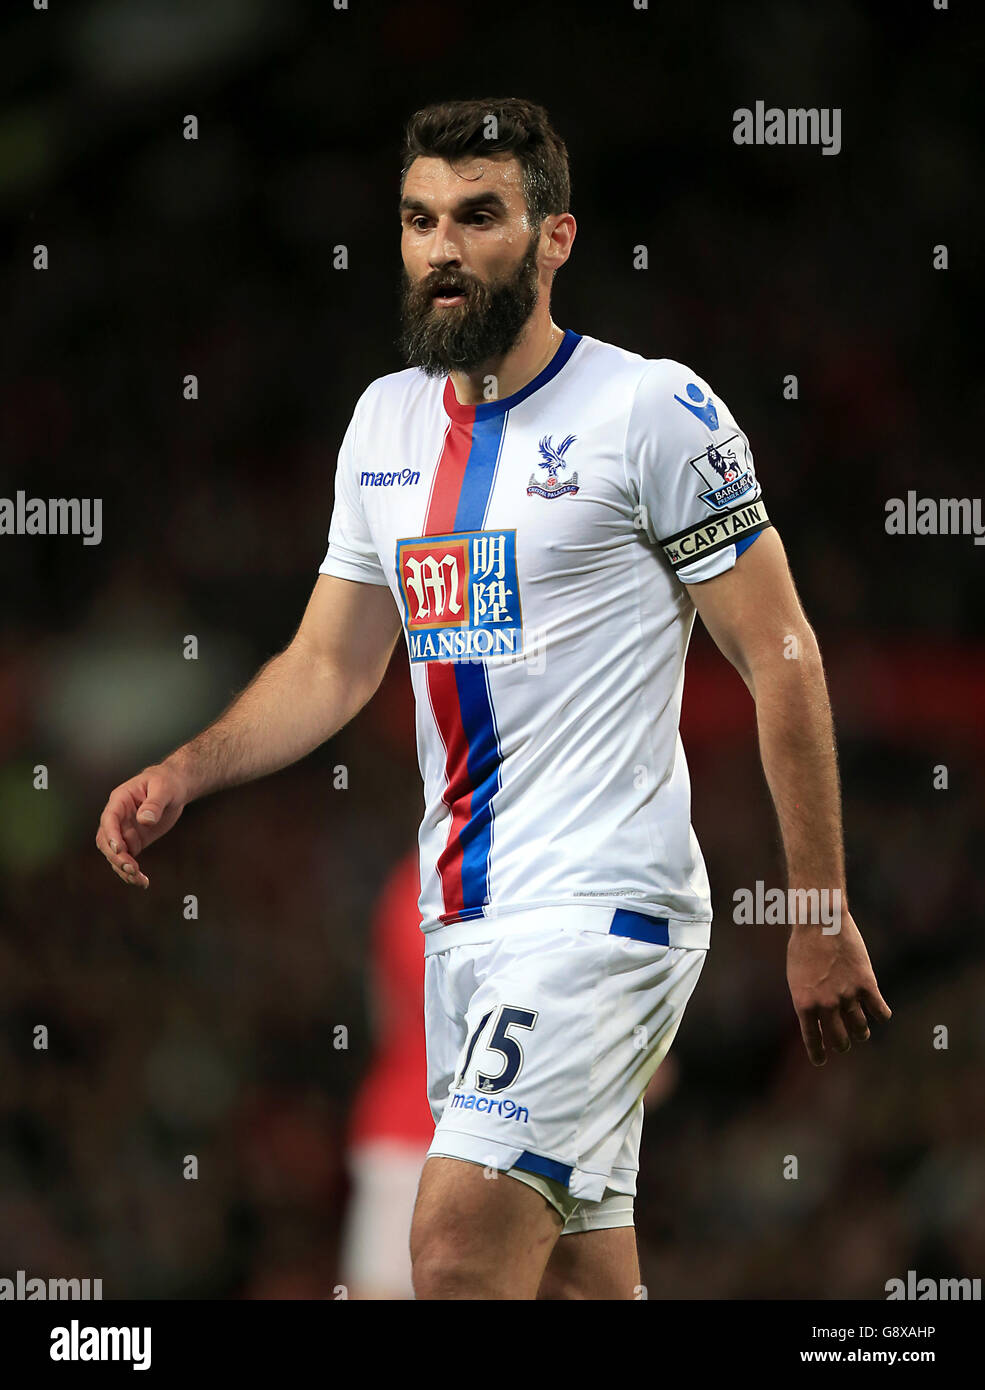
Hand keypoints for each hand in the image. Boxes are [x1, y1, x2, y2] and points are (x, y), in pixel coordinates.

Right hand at [95, 762, 187, 887]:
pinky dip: (132, 872)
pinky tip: (142, 882)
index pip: (109, 819)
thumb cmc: (167, 782)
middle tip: (132, 869)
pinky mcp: (134, 841)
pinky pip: (127, 858)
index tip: (118, 849)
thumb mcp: (164, 789)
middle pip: (106, 840)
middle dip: (116, 856)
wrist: (174, 787)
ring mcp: (124, 831)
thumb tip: (145, 820)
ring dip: (122, 868)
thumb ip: (154, 804)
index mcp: (120, 800)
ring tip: (139, 880)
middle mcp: (118, 818)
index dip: (111, 834)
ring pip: (114, 854)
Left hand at [786, 910, 891, 1065]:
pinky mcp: (867, 984)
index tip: (821, 1061)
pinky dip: (882, 1014)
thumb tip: (819, 1019)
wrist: (820, 921)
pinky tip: (881, 1013)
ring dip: (861, 1032)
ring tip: (861, 1031)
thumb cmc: (803, 945)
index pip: (812, 1039)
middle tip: (844, 1043)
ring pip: (861, 1029)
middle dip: (843, 1044)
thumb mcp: (797, 977)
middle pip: (840, 1039)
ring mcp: (847, 996)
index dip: (818, 1053)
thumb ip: (808, 999)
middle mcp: (826, 1004)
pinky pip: (880, 1010)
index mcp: (804, 1003)